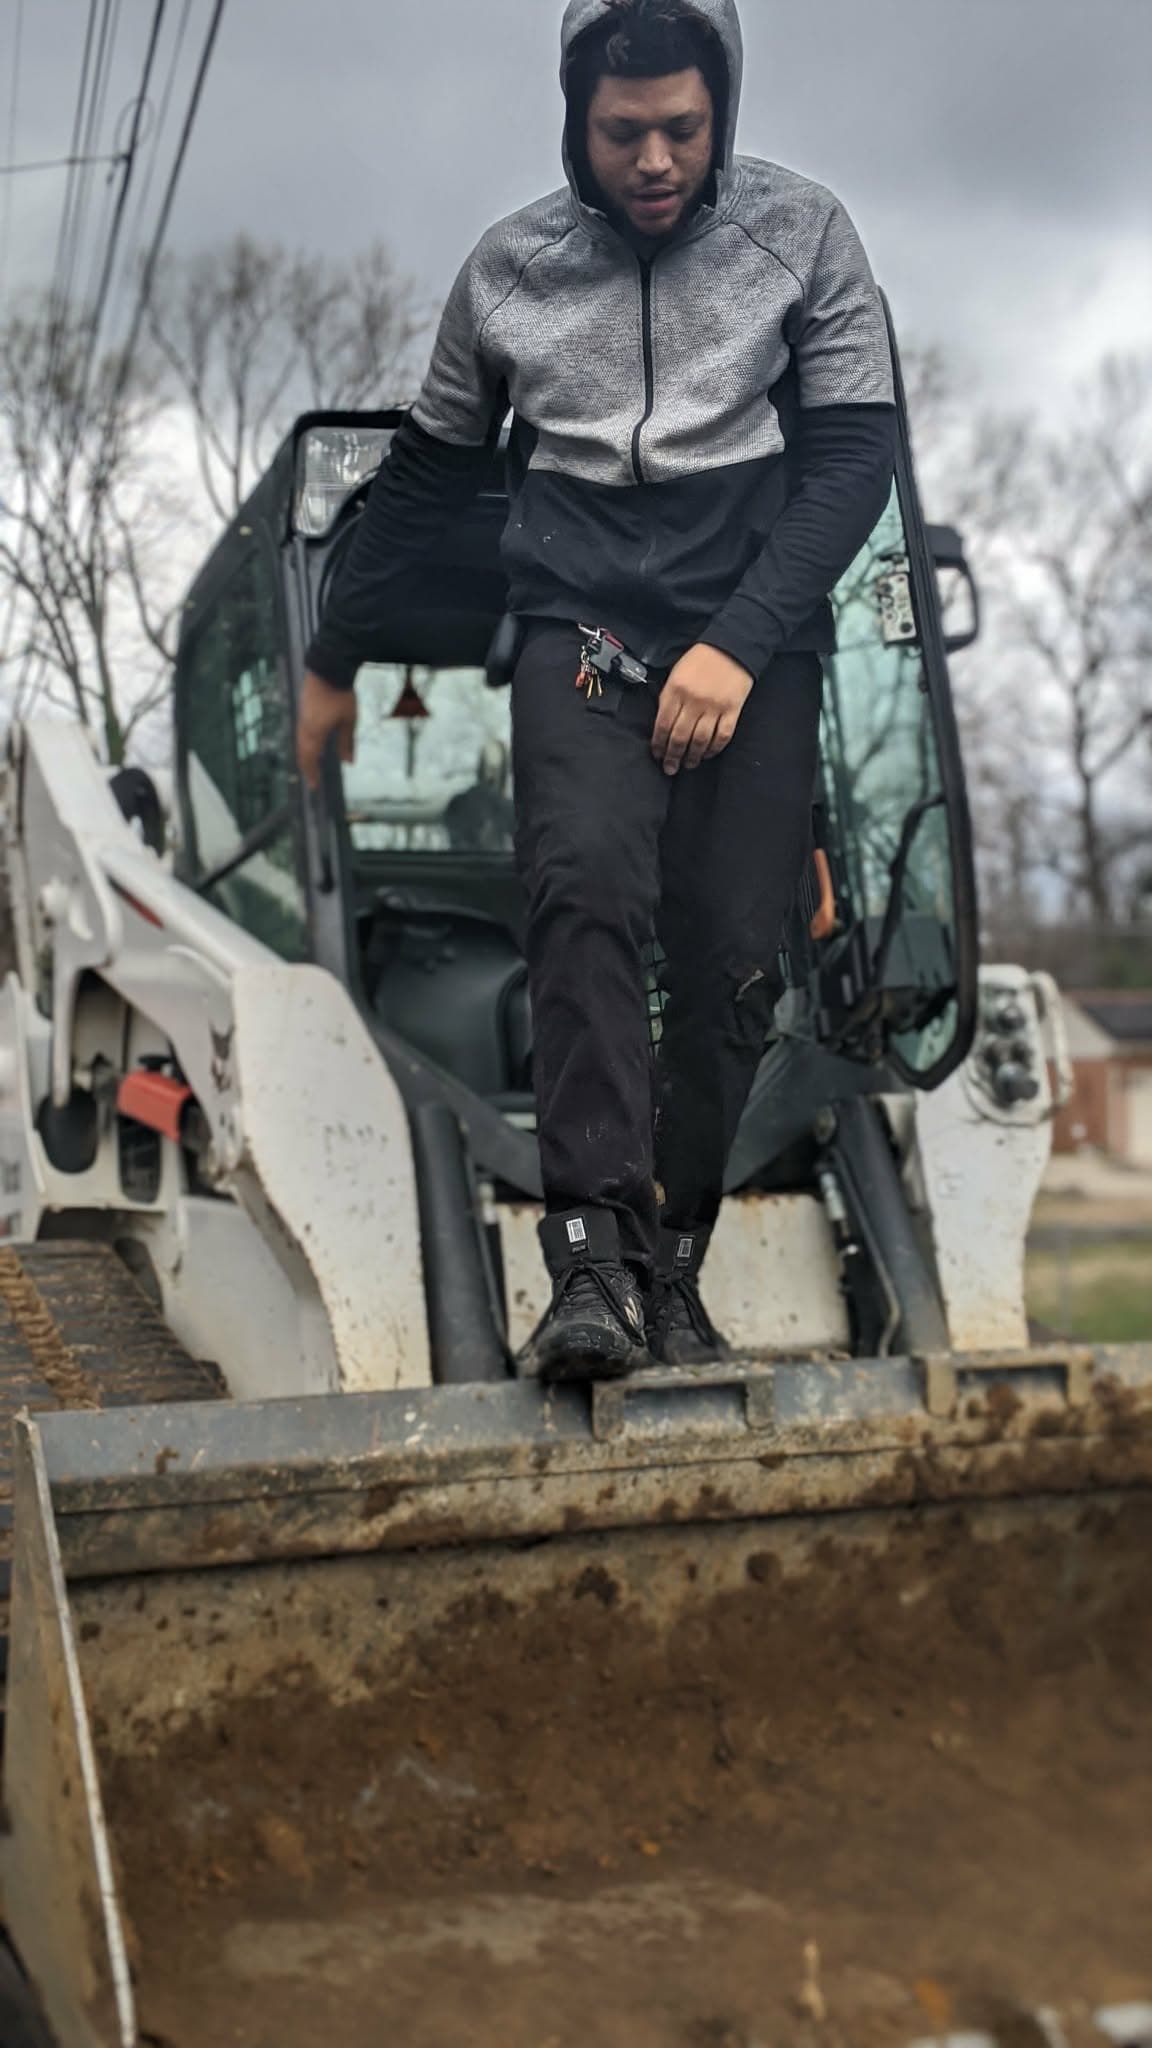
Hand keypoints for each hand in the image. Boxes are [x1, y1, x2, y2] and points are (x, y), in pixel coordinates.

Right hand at [296, 670, 357, 789]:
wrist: (328, 667)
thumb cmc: (340, 694)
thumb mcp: (349, 720)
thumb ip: (347, 742)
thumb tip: (348, 763)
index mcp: (314, 732)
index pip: (310, 759)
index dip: (312, 773)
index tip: (314, 786)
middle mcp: (304, 727)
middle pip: (302, 752)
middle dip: (307, 766)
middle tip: (311, 778)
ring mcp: (302, 716)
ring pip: (301, 741)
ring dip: (305, 754)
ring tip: (312, 763)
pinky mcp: (304, 708)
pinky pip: (302, 731)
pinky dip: (305, 743)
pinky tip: (312, 743)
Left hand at [651, 644, 753, 775]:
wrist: (732, 646)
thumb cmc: (700, 659)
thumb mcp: (676, 673)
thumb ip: (668, 697)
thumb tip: (662, 725)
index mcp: (676, 690)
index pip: (663, 725)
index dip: (658, 744)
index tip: (657, 754)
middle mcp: (694, 701)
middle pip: (680, 737)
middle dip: (672, 756)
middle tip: (669, 768)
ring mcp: (715, 706)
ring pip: (700, 740)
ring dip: (692, 756)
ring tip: (688, 764)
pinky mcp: (733, 710)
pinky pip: (722, 736)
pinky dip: (714, 749)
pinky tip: (708, 754)